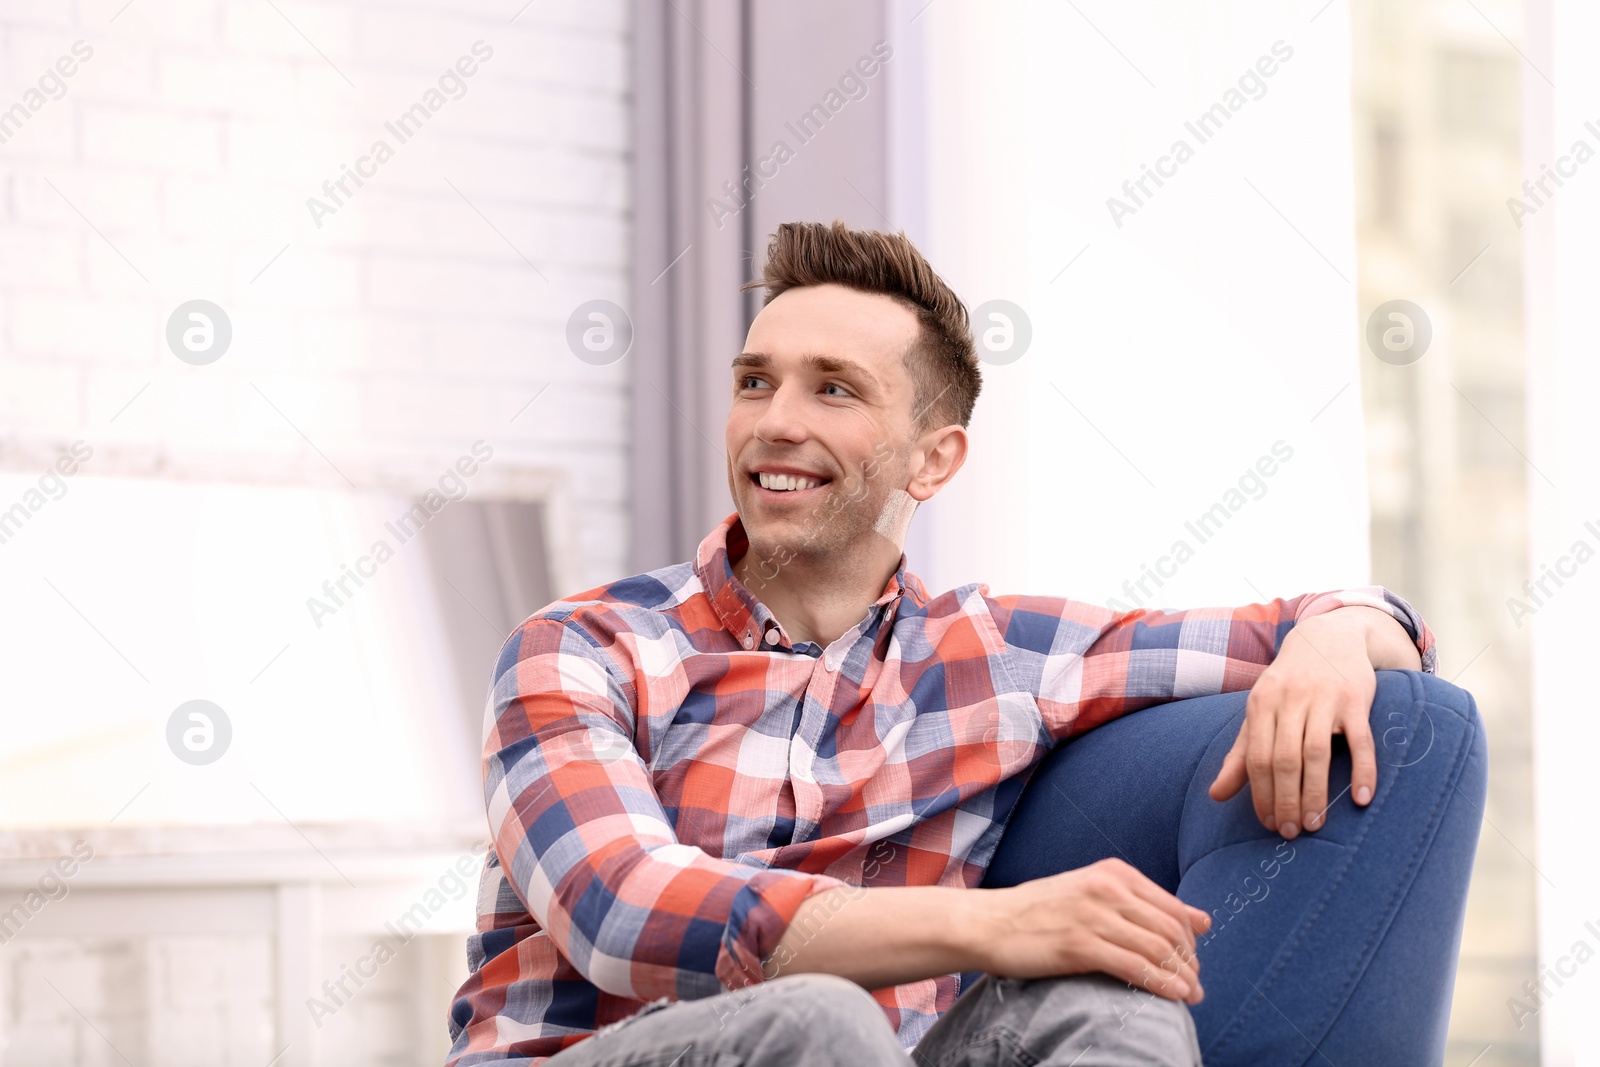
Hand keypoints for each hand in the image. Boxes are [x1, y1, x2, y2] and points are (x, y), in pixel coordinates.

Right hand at [973, 857, 1209, 1003]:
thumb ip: (1141, 904)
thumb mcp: (1091, 894)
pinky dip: (1161, 984)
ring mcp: (1092, 915)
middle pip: (1169, 929)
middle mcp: (1106, 888)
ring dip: (1181, 976)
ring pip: (1156, 948)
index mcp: (1113, 873)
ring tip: (1191, 996)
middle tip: (1196, 985)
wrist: (988, 923)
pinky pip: (1134, 967)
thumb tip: (1203, 919)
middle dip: (1190, 961)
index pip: (1172, 907)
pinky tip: (1174, 997)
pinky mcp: (1079, 944)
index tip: (1193, 962)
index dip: (1190, 939)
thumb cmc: (1038, 912)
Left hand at [1207, 613, 1379, 838]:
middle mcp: (1290, 700)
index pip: (1257, 758)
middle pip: (1284, 759)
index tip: (1268, 823)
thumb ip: (1241, 755)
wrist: (1328, 637)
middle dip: (1285, 800)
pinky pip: (1361, 740)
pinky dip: (1363, 771)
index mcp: (1261, 704)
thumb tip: (1215, 796)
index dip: (1261, 794)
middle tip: (1291, 832)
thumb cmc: (1288, 685)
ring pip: (1317, 753)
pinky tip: (1361, 800)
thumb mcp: (1260, 712)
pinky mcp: (1356, 700)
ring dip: (1316, 793)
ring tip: (1316, 824)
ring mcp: (1324, 698)